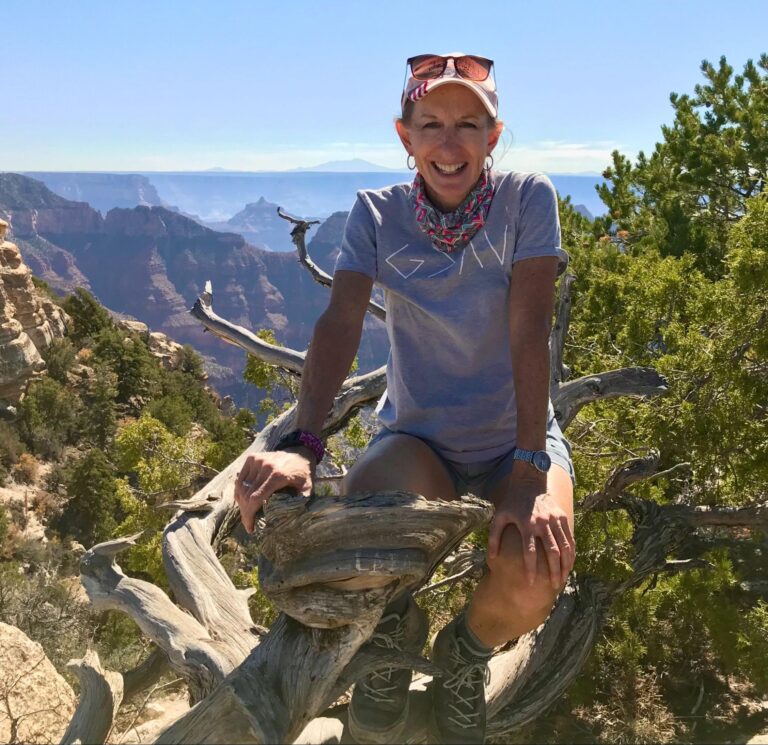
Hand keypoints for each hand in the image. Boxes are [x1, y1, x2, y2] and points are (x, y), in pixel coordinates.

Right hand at [235, 450, 313, 532]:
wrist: (300, 452)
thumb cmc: (303, 474)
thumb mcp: (307, 488)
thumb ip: (301, 502)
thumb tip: (292, 521)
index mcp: (278, 475)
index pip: (256, 498)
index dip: (250, 515)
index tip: (250, 528)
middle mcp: (265, 466)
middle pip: (247, 494)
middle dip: (246, 513)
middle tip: (249, 524)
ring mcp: (257, 460)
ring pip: (241, 487)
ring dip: (241, 503)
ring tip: (247, 514)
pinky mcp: (252, 458)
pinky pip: (240, 479)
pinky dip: (240, 491)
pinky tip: (244, 502)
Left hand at [487, 474, 574, 589]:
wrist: (530, 482)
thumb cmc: (512, 502)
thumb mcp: (499, 516)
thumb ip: (494, 537)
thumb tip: (492, 558)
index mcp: (527, 525)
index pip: (530, 552)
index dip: (531, 569)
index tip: (531, 583)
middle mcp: (543, 524)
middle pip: (552, 552)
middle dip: (553, 571)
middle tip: (553, 586)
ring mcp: (555, 520)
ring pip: (564, 547)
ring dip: (566, 565)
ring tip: (564, 579)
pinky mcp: (563, 518)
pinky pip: (570, 539)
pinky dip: (572, 552)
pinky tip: (570, 564)